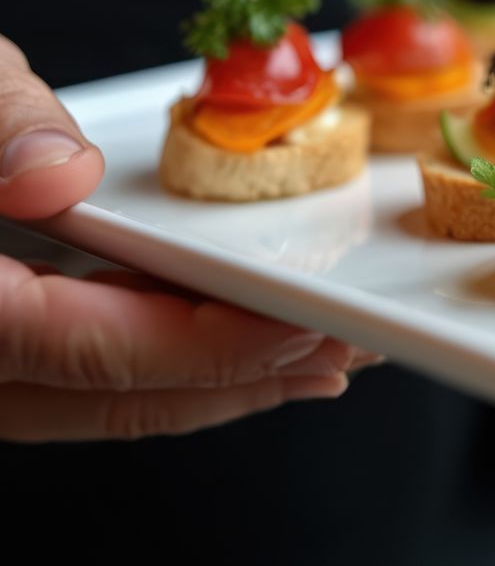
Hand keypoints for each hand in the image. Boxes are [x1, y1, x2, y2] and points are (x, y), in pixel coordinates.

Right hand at [0, 36, 361, 440]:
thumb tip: (61, 177)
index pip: (84, 348)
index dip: (211, 347)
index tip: (312, 326)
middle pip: (102, 396)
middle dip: (237, 381)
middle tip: (348, 355)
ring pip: (87, 401)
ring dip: (208, 385)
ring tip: (315, 363)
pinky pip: (67, 378)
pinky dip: (152, 364)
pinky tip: (222, 341)